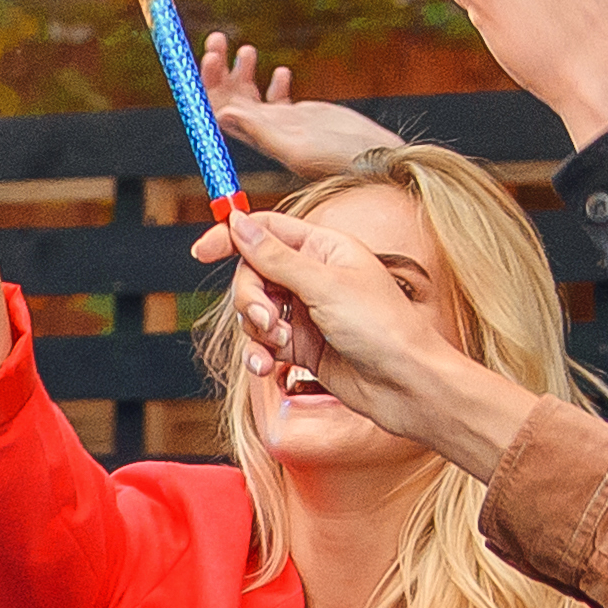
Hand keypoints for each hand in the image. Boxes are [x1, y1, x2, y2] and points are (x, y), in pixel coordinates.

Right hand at [192, 197, 527, 474]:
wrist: (406, 385)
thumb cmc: (382, 328)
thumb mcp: (325, 285)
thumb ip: (276, 256)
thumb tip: (239, 223)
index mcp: (325, 248)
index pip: (267, 229)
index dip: (232, 236)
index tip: (201, 250)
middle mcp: (314, 277)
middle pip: (254, 273)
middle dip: (249, 297)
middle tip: (265, 320)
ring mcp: (307, 312)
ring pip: (254, 311)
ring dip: (255, 329)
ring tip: (277, 347)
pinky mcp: (302, 346)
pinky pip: (263, 342)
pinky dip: (259, 352)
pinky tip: (268, 366)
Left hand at [202, 37, 390, 176]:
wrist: (375, 161)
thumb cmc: (338, 162)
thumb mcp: (296, 147)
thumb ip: (259, 132)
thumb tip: (221, 115)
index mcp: (256, 139)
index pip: (219, 109)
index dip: (209, 83)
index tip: (210, 57)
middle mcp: (263, 131)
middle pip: (229, 99)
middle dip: (218, 70)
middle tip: (217, 39)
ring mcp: (281, 123)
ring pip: (250, 95)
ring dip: (240, 70)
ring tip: (246, 49)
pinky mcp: (302, 117)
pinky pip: (277, 99)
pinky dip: (275, 83)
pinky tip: (282, 73)